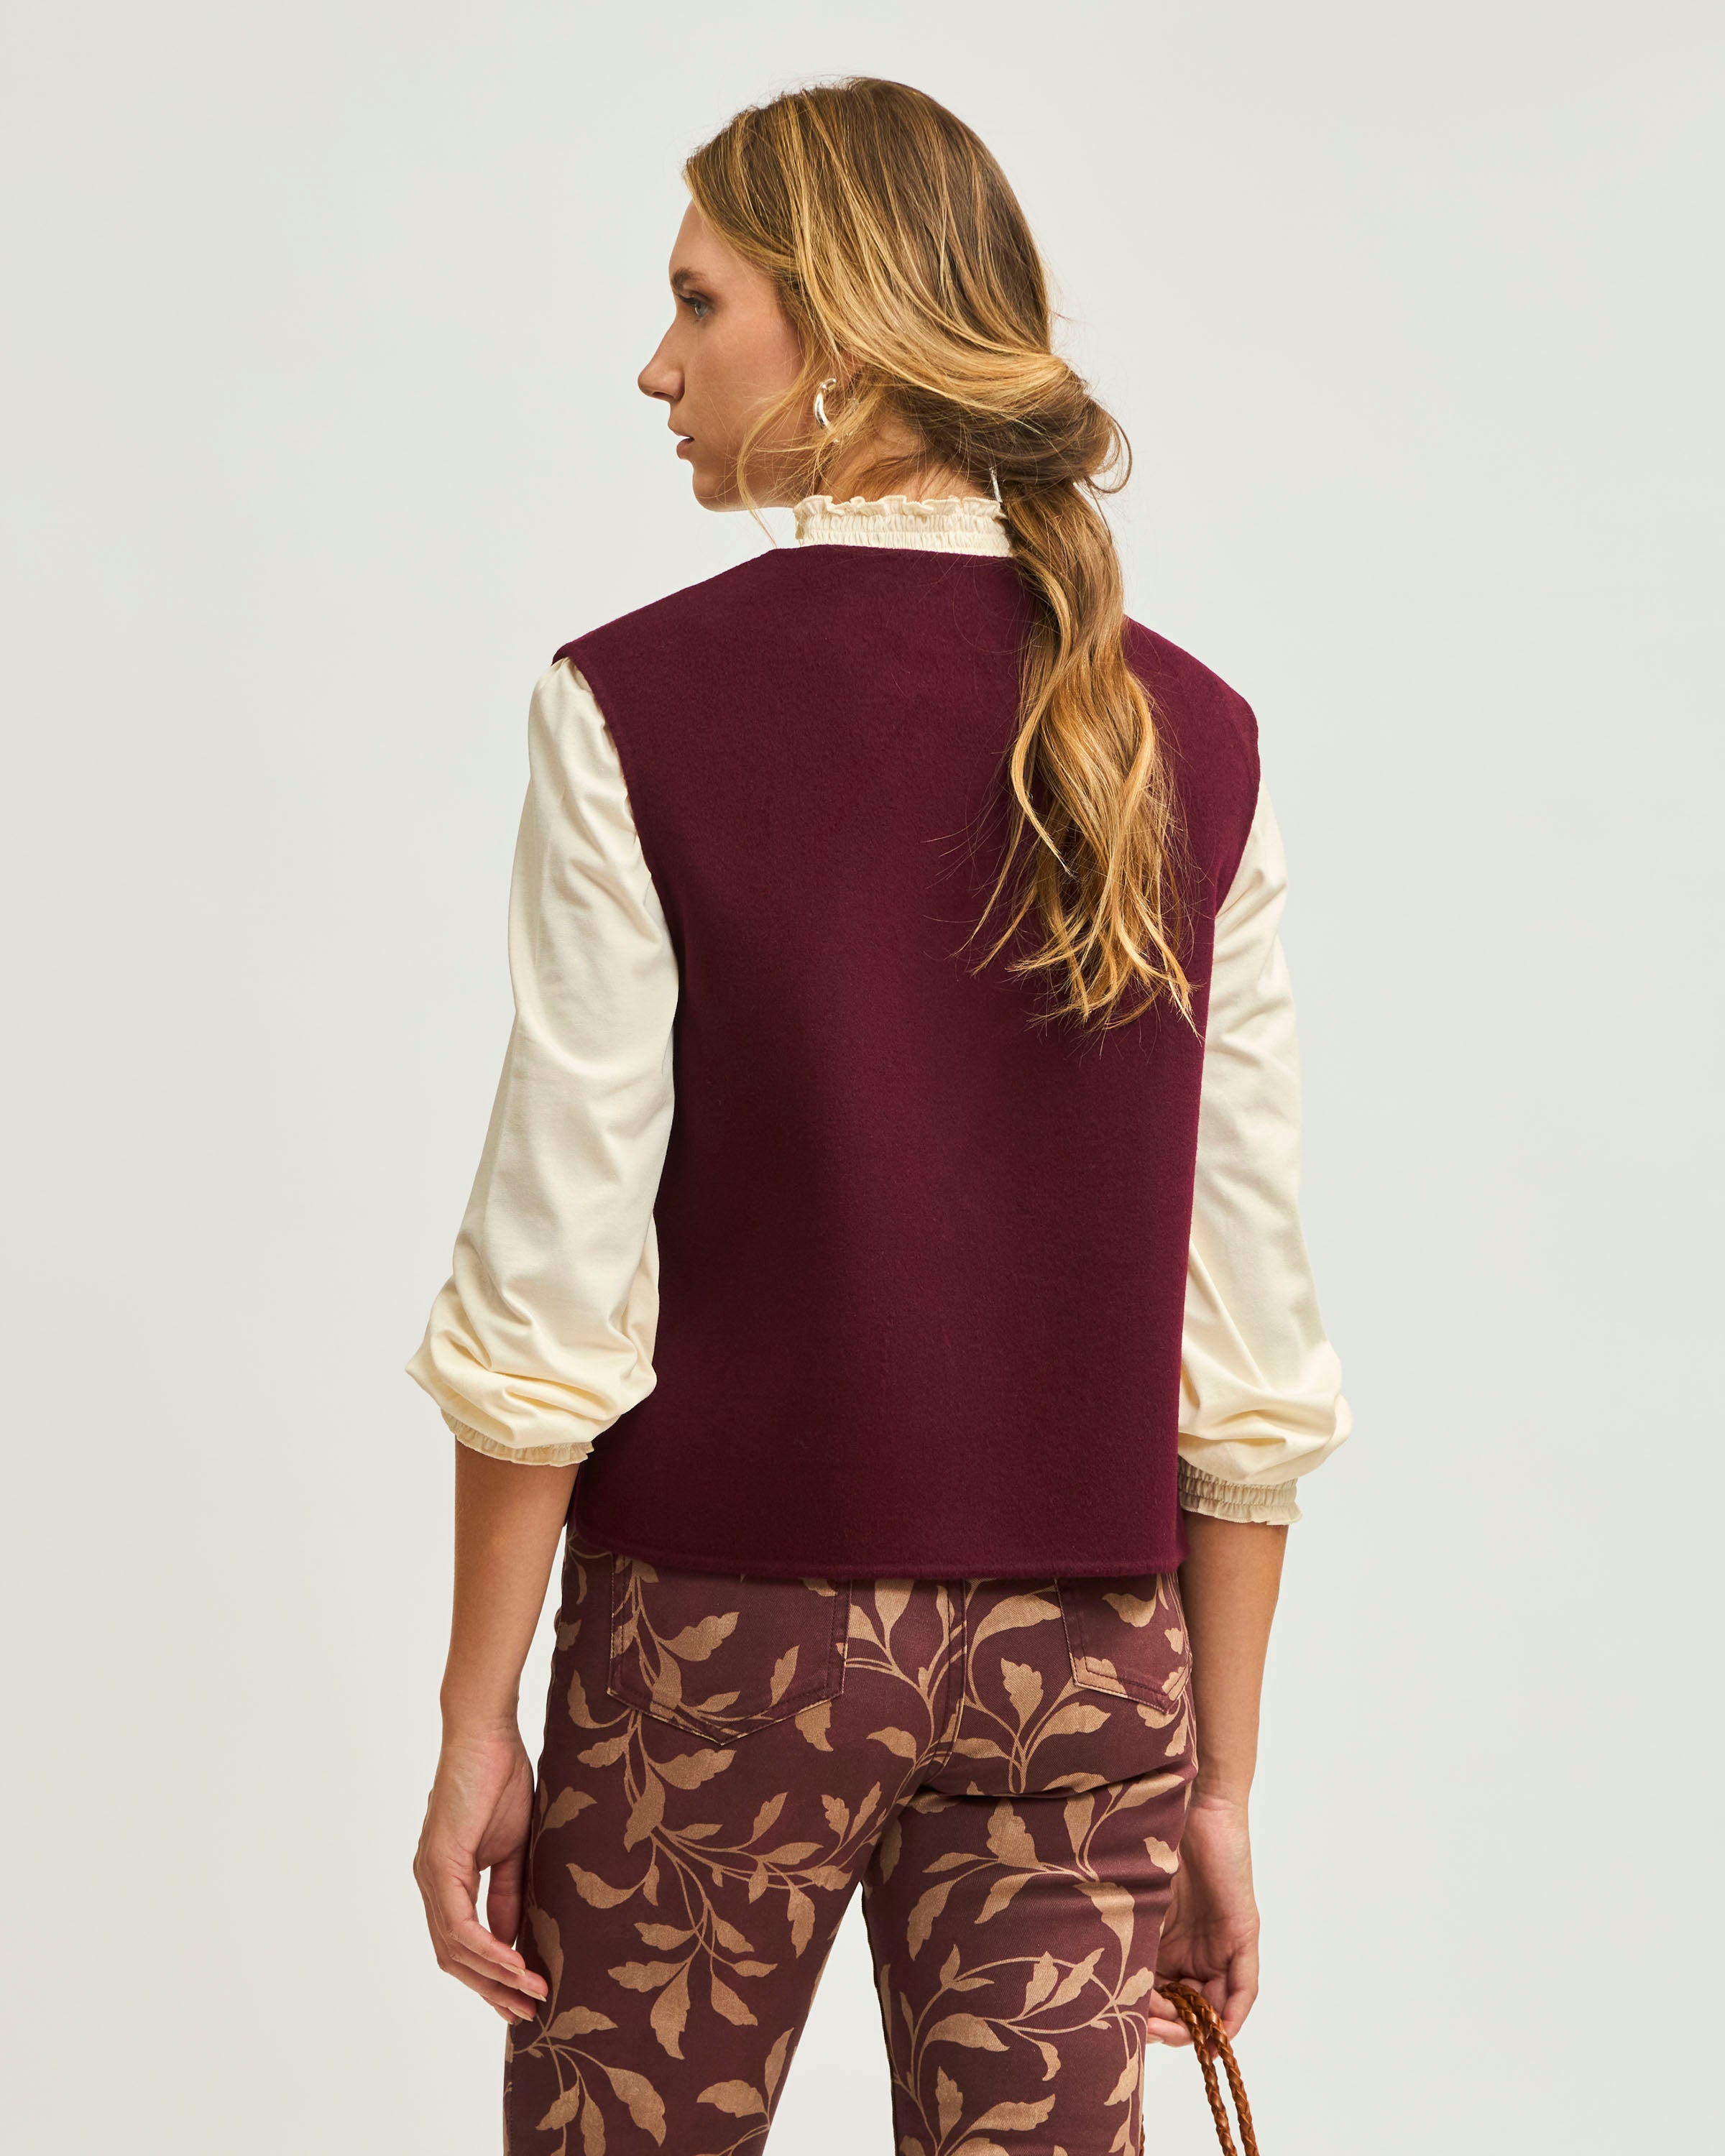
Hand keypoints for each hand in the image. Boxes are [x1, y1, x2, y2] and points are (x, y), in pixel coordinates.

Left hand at [414, 1721, 549, 2023]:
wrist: (486, 1732)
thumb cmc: (500, 1778)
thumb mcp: (512, 1847)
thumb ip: (507, 1894)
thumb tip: (511, 1941)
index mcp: (445, 1878)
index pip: (460, 1944)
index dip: (490, 1975)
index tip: (523, 1997)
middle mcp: (429, 1882)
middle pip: (453, 1957)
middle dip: (491, 1989)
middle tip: (527, 2012)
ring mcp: (430, 1874)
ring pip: (455, 1948)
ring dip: (494, 1976)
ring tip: (532, 1993)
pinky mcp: (440, 1863)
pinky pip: (460, 1923)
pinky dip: (487, 1949)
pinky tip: (516, 1963)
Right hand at [1146, 1792, 1259, 2045]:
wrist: (1188, 1799)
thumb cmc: (1153, 1836)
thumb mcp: (1132, 1897)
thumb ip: (1122, 1936)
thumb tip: (1094, 1984)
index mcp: (1167, 1942)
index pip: (1161, 1995)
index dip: (1148, 2016)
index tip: (1128, 2020)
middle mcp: (1195, 1948)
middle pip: (1186, 2007)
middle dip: (1166, 2026)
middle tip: (1146, 2026)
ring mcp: (1221, 1943)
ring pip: (1210, 2005)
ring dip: (1190, 2026)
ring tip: (1163, 2023)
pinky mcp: (1242, 1934)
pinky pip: (1243, 1989)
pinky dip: (1230, 2016)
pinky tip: (1214, 2032)